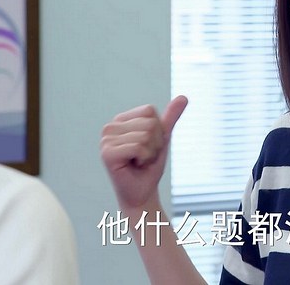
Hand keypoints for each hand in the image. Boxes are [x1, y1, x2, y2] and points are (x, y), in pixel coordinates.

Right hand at [100, 95, 187, 210]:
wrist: (142, 193)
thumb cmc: (150, 166)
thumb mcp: (162, 138)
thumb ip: (170, 117)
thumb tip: (183, 97)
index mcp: (120, 120)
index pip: (150, 111)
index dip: (158, 131)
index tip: (149, 146)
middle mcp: (109, 127)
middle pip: (150, 123)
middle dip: (155, 143)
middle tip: (144, 157)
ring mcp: (106, 140)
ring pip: (146, 135)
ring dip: (150, 153)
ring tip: (139, 162)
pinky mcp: (107, 153)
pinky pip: (139, 147)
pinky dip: (144, 159)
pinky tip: (134, 166)